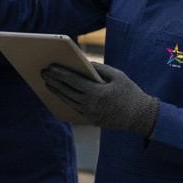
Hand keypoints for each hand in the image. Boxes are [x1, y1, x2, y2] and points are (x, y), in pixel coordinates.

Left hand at [41, 61, 158, 137]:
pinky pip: (74, 108)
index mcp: (96, 93)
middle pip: (67, 91)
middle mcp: (90, 105)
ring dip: (56, 91)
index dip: (60, 74)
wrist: (139, 116)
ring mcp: (89, 114)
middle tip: (43, 73)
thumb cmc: (130, 93)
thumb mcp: (117, 76)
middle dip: (54, 81)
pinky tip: (60, 94)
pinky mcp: (90, 119)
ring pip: (68, 101)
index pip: (73, 81)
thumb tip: (84, 63)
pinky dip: (65, 100)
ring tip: (47, 83)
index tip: (50, 67)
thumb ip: (100, 68)